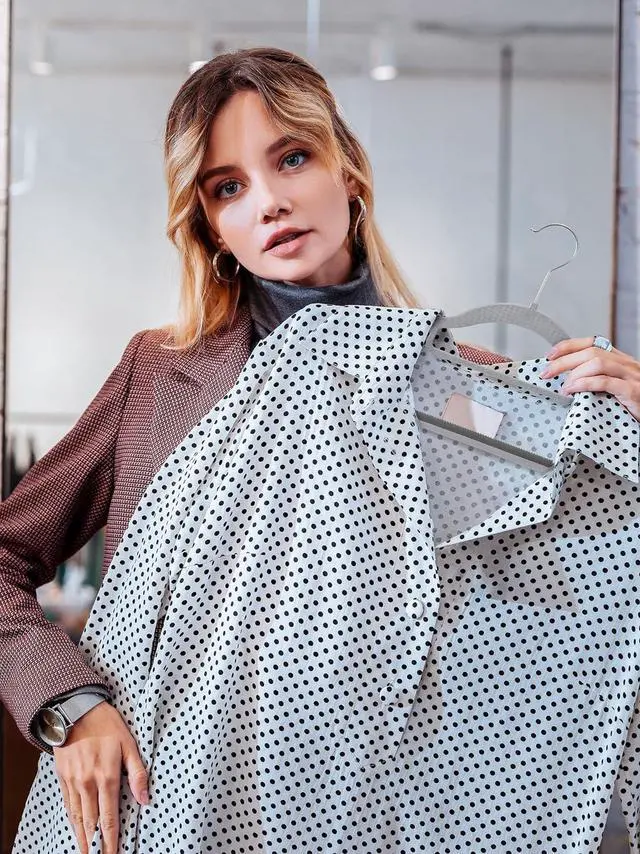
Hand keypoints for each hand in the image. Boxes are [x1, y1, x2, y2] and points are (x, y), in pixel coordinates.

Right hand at [53, 701, 149, 853]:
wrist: (76, 710)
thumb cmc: (107, 724)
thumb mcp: (129, 744)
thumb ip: (138, 773)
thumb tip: (145, 799)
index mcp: (107, 776)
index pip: (109, 818)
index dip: (111, 841)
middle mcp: (88, 783)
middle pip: (91, 823)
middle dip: (95, 845)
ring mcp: (73, 781)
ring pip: (77, 817)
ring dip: (82, 837)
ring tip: (86, 851)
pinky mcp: (63, 777)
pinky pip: (67, 805)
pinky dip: (72, 820)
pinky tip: (76, 828)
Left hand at [540, 337, 639, 421]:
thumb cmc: (633, 402)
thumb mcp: (614, 386)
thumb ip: (595, 379)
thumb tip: (567, 380)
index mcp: (619, 360)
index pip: (592, 343)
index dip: (569, 346)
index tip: (551, 354)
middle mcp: (625, 364)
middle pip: (590, 352)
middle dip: (564, 361)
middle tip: (547, 372)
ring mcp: (630, 376)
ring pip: (597, 363)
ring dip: (574, 374)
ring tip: (563, 387)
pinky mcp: (632, 391)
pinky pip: (605, 382)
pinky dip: (584, 384)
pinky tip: (573, 390)